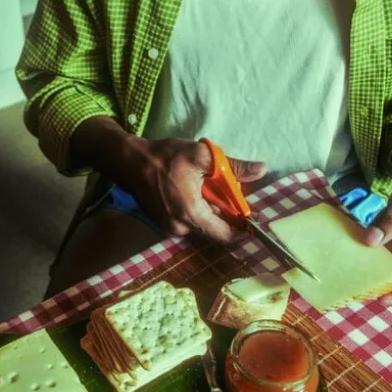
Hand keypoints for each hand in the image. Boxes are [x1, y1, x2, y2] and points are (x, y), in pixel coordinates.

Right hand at [121, 137, 265, 242]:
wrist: (129, 161)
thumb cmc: (164, 157)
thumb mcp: (202, 155)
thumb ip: (234, 166)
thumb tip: (262, 169)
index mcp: (191, 214)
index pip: (226, 236)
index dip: (243, 230)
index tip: (253, 217)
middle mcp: (180, 228)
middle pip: (215, 228)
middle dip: (225, 213)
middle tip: (226, 190)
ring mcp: (170, 228)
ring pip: (202, 224)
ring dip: (210, 210)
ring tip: (206, 186)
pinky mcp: (164, 224)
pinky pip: (189, 221)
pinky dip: (196, 209)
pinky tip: (193, 190)